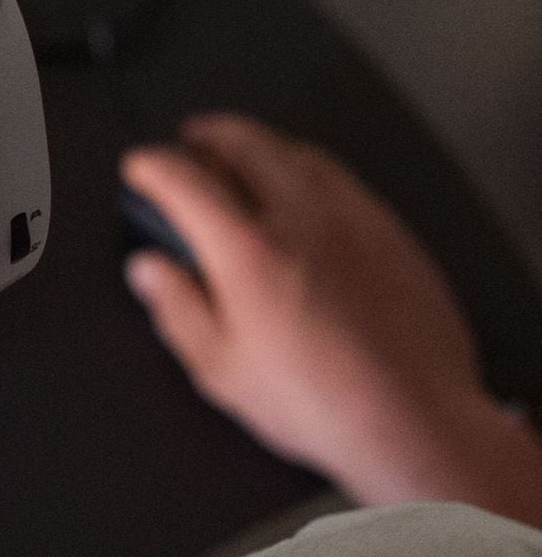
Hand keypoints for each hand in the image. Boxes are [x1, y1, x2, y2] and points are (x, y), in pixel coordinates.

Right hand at [122, 114, 541, 518]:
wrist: (415, 420)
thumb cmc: (323, 404)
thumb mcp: (221, 369)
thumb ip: (177, 309)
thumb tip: (150, 273)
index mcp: (249, 251)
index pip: (185, 181)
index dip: (153, 166)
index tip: (141, 167)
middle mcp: (302, 221)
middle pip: (246, 144)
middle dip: (209, 136)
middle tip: (191, 140)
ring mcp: (354, 221)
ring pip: (300, 153)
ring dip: (262, 145)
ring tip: (244, 155)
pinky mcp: (393, 234)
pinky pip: (344, 180)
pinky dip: (310, 171)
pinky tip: (306, 192)